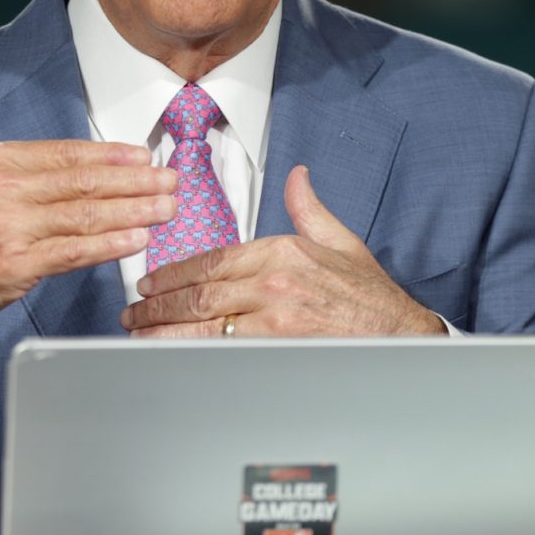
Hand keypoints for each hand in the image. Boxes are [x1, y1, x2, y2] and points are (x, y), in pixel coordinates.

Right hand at [0, 77, 177, 375]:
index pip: (66, 153)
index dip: (111, 155)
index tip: (144, 157)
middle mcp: (2, 190)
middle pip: (84, 182)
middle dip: (135, 181)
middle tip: (171, 181)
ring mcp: (9, 228)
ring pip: (86, 216)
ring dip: (135, 211)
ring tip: (168, 209)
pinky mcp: (15, 266)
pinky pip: (73, 252)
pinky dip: (110, 246)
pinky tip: (138, 240)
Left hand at [122, 165, 446, 338]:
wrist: (401, 335)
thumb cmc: (370, 296)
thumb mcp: (340, 241)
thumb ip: (308, 208)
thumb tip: (296, 176)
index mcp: (282, 251)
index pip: (212, 259)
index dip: (173, 273)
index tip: (150, 283)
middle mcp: (274, 281)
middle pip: (199, 292)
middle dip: (158, 305)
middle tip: (133, 314)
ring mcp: (275, 318)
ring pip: (204, 323)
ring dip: (165, 330)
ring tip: (140, 337)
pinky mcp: (278, 348)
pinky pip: (225, 350)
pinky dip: (193, 353)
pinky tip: (173, 357)